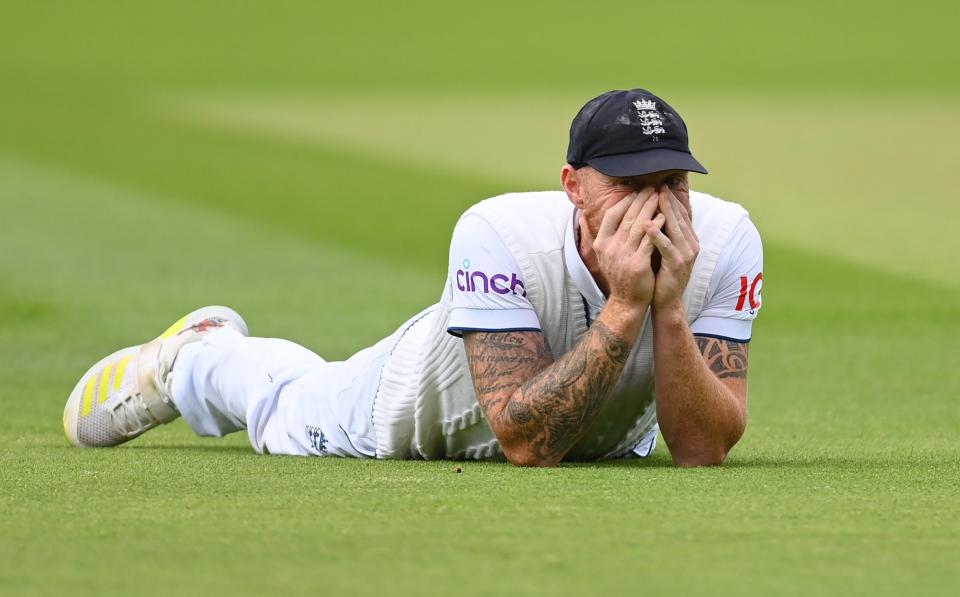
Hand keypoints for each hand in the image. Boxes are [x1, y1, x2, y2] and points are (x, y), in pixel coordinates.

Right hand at [585, 187, 665, 311]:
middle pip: (627, 217)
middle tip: (651, 187)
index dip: (625, 201)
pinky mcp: (638, 263)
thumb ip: (599, 234)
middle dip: (641, 199)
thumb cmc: (619, 274)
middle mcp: (610, 248)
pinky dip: (657, 226)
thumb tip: (580, 215)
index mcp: (601, 243)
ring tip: (659, 196)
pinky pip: (649, 240)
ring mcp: (623, 256)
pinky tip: (664, 216)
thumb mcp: (603, 255)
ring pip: (639, 225)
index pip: (612, 215)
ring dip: (650, 208)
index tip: (636, 191)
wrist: (627, 301)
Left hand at [645, 186, 698, 308]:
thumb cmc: (662, 275)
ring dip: (665, 211)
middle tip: (658, 185)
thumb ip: (664, 233)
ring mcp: (686, 254)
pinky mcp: (676, 264)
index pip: (680, 215)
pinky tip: (646, 224)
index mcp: (689, 240)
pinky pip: (666, 246)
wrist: (667, 301)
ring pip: (674, 227)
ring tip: (654, 197)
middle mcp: (691, 245)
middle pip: (679, 217)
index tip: (659, 186)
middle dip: (668, 200)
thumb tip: (654, 213)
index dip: (671, 200)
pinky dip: (657, 234)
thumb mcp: (664, 250)